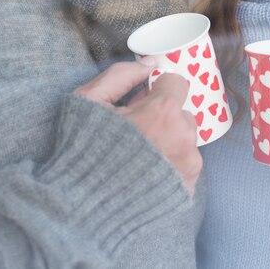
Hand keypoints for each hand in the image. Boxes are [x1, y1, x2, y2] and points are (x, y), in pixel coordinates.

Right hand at [74, 61, 201, 194]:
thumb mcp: (89, 100)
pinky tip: (146, 173)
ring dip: (168, 140)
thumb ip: (121, 75)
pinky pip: (185, 163)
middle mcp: (183, 136)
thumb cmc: (83, 149)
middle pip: (181, 112)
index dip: (157, 89)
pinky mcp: (188, 187)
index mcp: (163, 111)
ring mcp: (188, 164)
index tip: (142, 102)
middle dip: (163, 116)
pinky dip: (170, 164)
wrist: (81, 206)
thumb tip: (148, 64)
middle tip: (137, 131)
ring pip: (184, 138)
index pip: (176, 83)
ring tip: (140, 155)